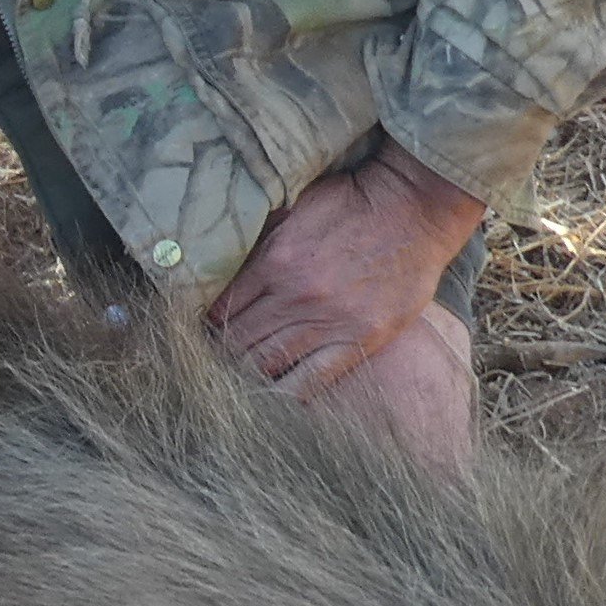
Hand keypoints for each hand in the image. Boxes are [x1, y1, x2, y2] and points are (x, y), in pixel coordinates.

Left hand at [207, 145, 482, 467]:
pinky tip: (266, 405)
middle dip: (215, 356)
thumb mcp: (294, 206)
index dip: (200, 326)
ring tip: (227, 388)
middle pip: (237, 341)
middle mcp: (296, 296)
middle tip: (200, 370)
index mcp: (274, 260)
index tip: (191, 337)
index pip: (219, 308)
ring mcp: (329, 321)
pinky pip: (313, 380)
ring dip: (242, 378)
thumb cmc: (352, 200)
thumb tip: (218, 257)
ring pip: (267, 364)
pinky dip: (285, 396)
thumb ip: (259, 239)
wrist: (415, 207)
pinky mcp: (360, 339)